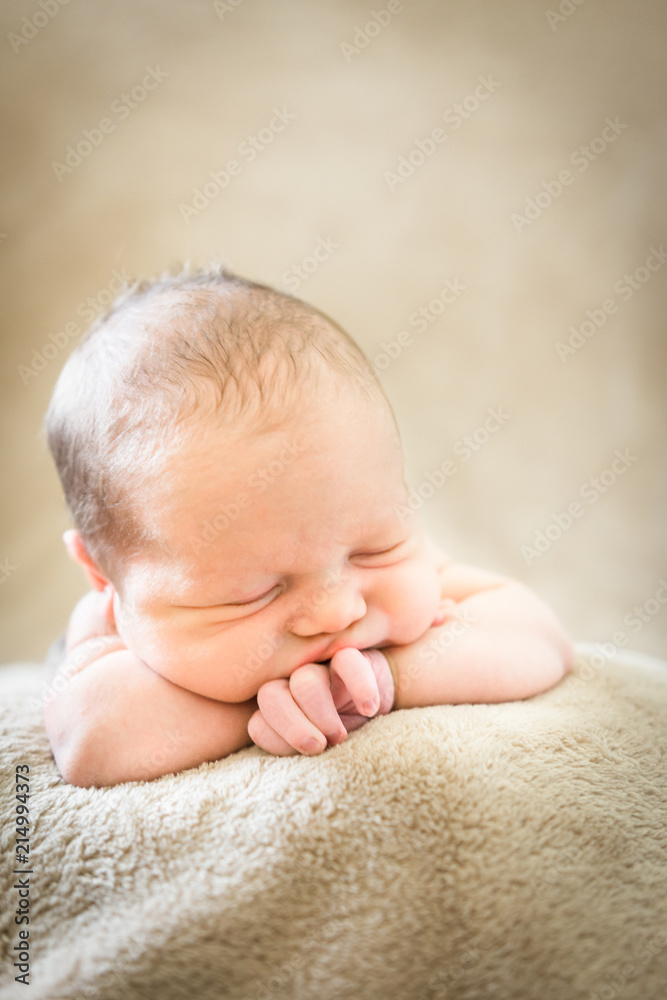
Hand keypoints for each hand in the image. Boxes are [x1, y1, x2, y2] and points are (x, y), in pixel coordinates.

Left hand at [247, 647, 394, 756]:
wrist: (374, 701)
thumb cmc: (340, 726)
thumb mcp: (319, 745)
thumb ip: (297, 748)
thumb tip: (296, 751)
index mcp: (276, 707)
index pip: (258, 724)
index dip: (278, 742)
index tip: (304, 756)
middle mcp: (289, 682)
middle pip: (270, 696)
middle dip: (293, 728)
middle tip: (319, 747)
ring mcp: (318, 665)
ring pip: (304, 682)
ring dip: (322, 714)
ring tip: (340, 736)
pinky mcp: (349, 655)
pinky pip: (348, 663)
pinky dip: (360, 688)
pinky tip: (369, 710)